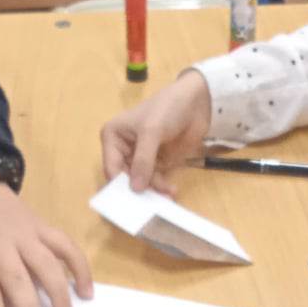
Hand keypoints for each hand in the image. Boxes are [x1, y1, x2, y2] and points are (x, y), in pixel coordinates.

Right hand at [100, 71, 211, 193]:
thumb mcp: (151, 132)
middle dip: (138, 190)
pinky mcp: (157, 162)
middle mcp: (123, 149)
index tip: (131, 199)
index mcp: (113, 136)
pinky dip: (162, 187)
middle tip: (150, 204)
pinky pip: (155, 180)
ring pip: (141, 182)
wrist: (196, 102)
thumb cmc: (166, 108)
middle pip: (125, 178)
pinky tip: (171, 191)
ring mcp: (141, 157)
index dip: (119, 184)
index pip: (111, 167)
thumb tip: (135, 188)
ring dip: (153, 190)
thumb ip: (143, 160)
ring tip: (167, 196)